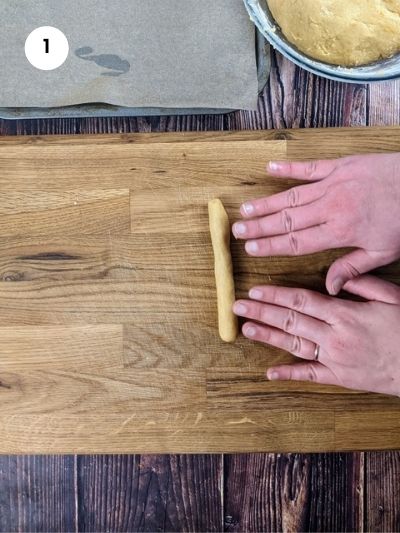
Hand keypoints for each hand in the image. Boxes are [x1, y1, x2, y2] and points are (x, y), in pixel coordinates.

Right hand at [232, 154, 399, 294]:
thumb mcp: (384, 252)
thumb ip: (353, 268)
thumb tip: (329, 287)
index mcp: (340, 232)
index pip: (296, 242)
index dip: (270, 246)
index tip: (250, 249)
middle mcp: (331, 208)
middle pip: (287, 220)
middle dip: (259, 227)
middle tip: (237, 231)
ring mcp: (333, 184)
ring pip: (292, 196)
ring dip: (266, 203)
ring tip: (245, 209)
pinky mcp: (340, 166)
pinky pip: (309, 167)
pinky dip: (289, 168)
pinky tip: (269, 168)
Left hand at [233, 276, 399, 396]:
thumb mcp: (392, 297)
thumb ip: (363, 284)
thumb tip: (336, 279)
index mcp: (345, 314)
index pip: (301, 300)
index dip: (275, 295)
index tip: (256, 290)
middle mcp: (335, 336)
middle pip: (291, 320)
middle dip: (262, 312)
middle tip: (238, 307)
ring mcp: (335, 358)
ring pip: (294, 345)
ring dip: (268, 336)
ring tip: (246, 329)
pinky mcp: (340, 377)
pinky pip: (310, 376)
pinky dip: (289, 374)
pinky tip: (270, 372)